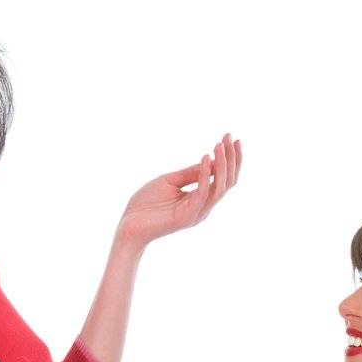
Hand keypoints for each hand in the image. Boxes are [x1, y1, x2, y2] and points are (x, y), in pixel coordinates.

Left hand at [115, 133, 241, 250]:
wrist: (129, 225)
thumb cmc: (146, 204)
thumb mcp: (169, 181)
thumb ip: (190, 174)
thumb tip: (209, 160)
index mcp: (200, 200)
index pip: (223, 180)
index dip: (230, 159)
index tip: (229, 137)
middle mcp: (203, 208)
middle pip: (227, 183)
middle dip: (232, 159)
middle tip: (230, 137)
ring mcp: (197, 213)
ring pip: (220, 188)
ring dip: (222, 164)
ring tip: (219, 144)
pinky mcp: (187, 216)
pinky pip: (203, 193)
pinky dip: (206, 174)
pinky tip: (205, 157)